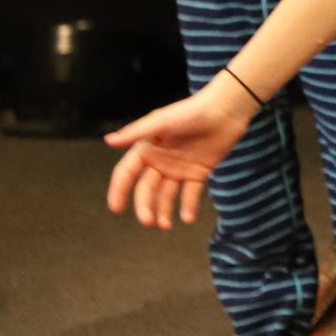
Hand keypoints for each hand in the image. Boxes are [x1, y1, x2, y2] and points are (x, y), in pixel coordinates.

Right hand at [103, 82, 254, 229]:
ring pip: (166, 195)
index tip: (116, 209)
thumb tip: (108, 140)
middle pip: (146, 189)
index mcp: (147, 149)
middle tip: (148, 222)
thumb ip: (136, 132)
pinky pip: (191, 193)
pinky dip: (188, 207)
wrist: (226, 110)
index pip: (127, 174)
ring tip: (165, 225)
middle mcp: (160, 161)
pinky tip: (187, 218)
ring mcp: (179, 168)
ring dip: (163, 211)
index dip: (119, 190)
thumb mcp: (162, 121)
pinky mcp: (199, 172)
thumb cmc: (191, 111)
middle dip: (145, 206)